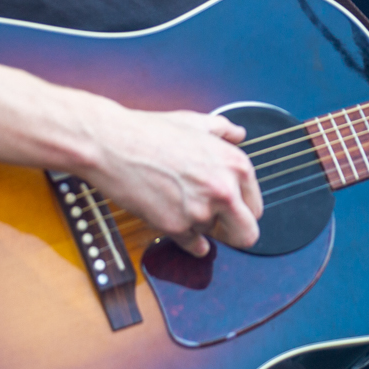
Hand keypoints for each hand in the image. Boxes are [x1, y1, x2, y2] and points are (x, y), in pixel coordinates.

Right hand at [75, 104, 262, 256]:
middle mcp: (224, 189)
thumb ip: (223, 129)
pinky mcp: (176, 227)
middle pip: (247, 235)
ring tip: (181, 204)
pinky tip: (179, 224)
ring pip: (215, 239)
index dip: (241, 209)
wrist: (113, 143)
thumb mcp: (195, 121)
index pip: (256, 206)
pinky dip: (188, 240)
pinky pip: (193, 246)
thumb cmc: (150, 131)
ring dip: (202, 227)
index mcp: (236, 164)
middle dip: (234, 232)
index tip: (230, 209)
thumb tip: (239, 133)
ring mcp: (201, 211)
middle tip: (219, 225)